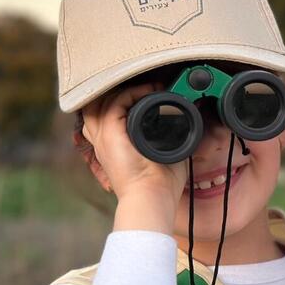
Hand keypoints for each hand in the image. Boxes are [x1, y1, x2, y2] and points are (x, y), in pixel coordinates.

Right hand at [81, 83, 187, 231]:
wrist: (151, 197)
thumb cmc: (159, 184)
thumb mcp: (164, 155)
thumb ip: (169, 138)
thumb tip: (186, 124)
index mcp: (112, 146)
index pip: (107, 114)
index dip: (124, 101)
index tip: (152, 94)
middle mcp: (103, 139)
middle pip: (98, 103)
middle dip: (120, 91)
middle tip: (149, 88)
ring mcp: (103, 136)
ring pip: (103, 99)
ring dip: (128, 89)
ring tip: (152, 88)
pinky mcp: (109, 133)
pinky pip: (115, 102)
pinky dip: (133, 93)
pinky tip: (152, 92)